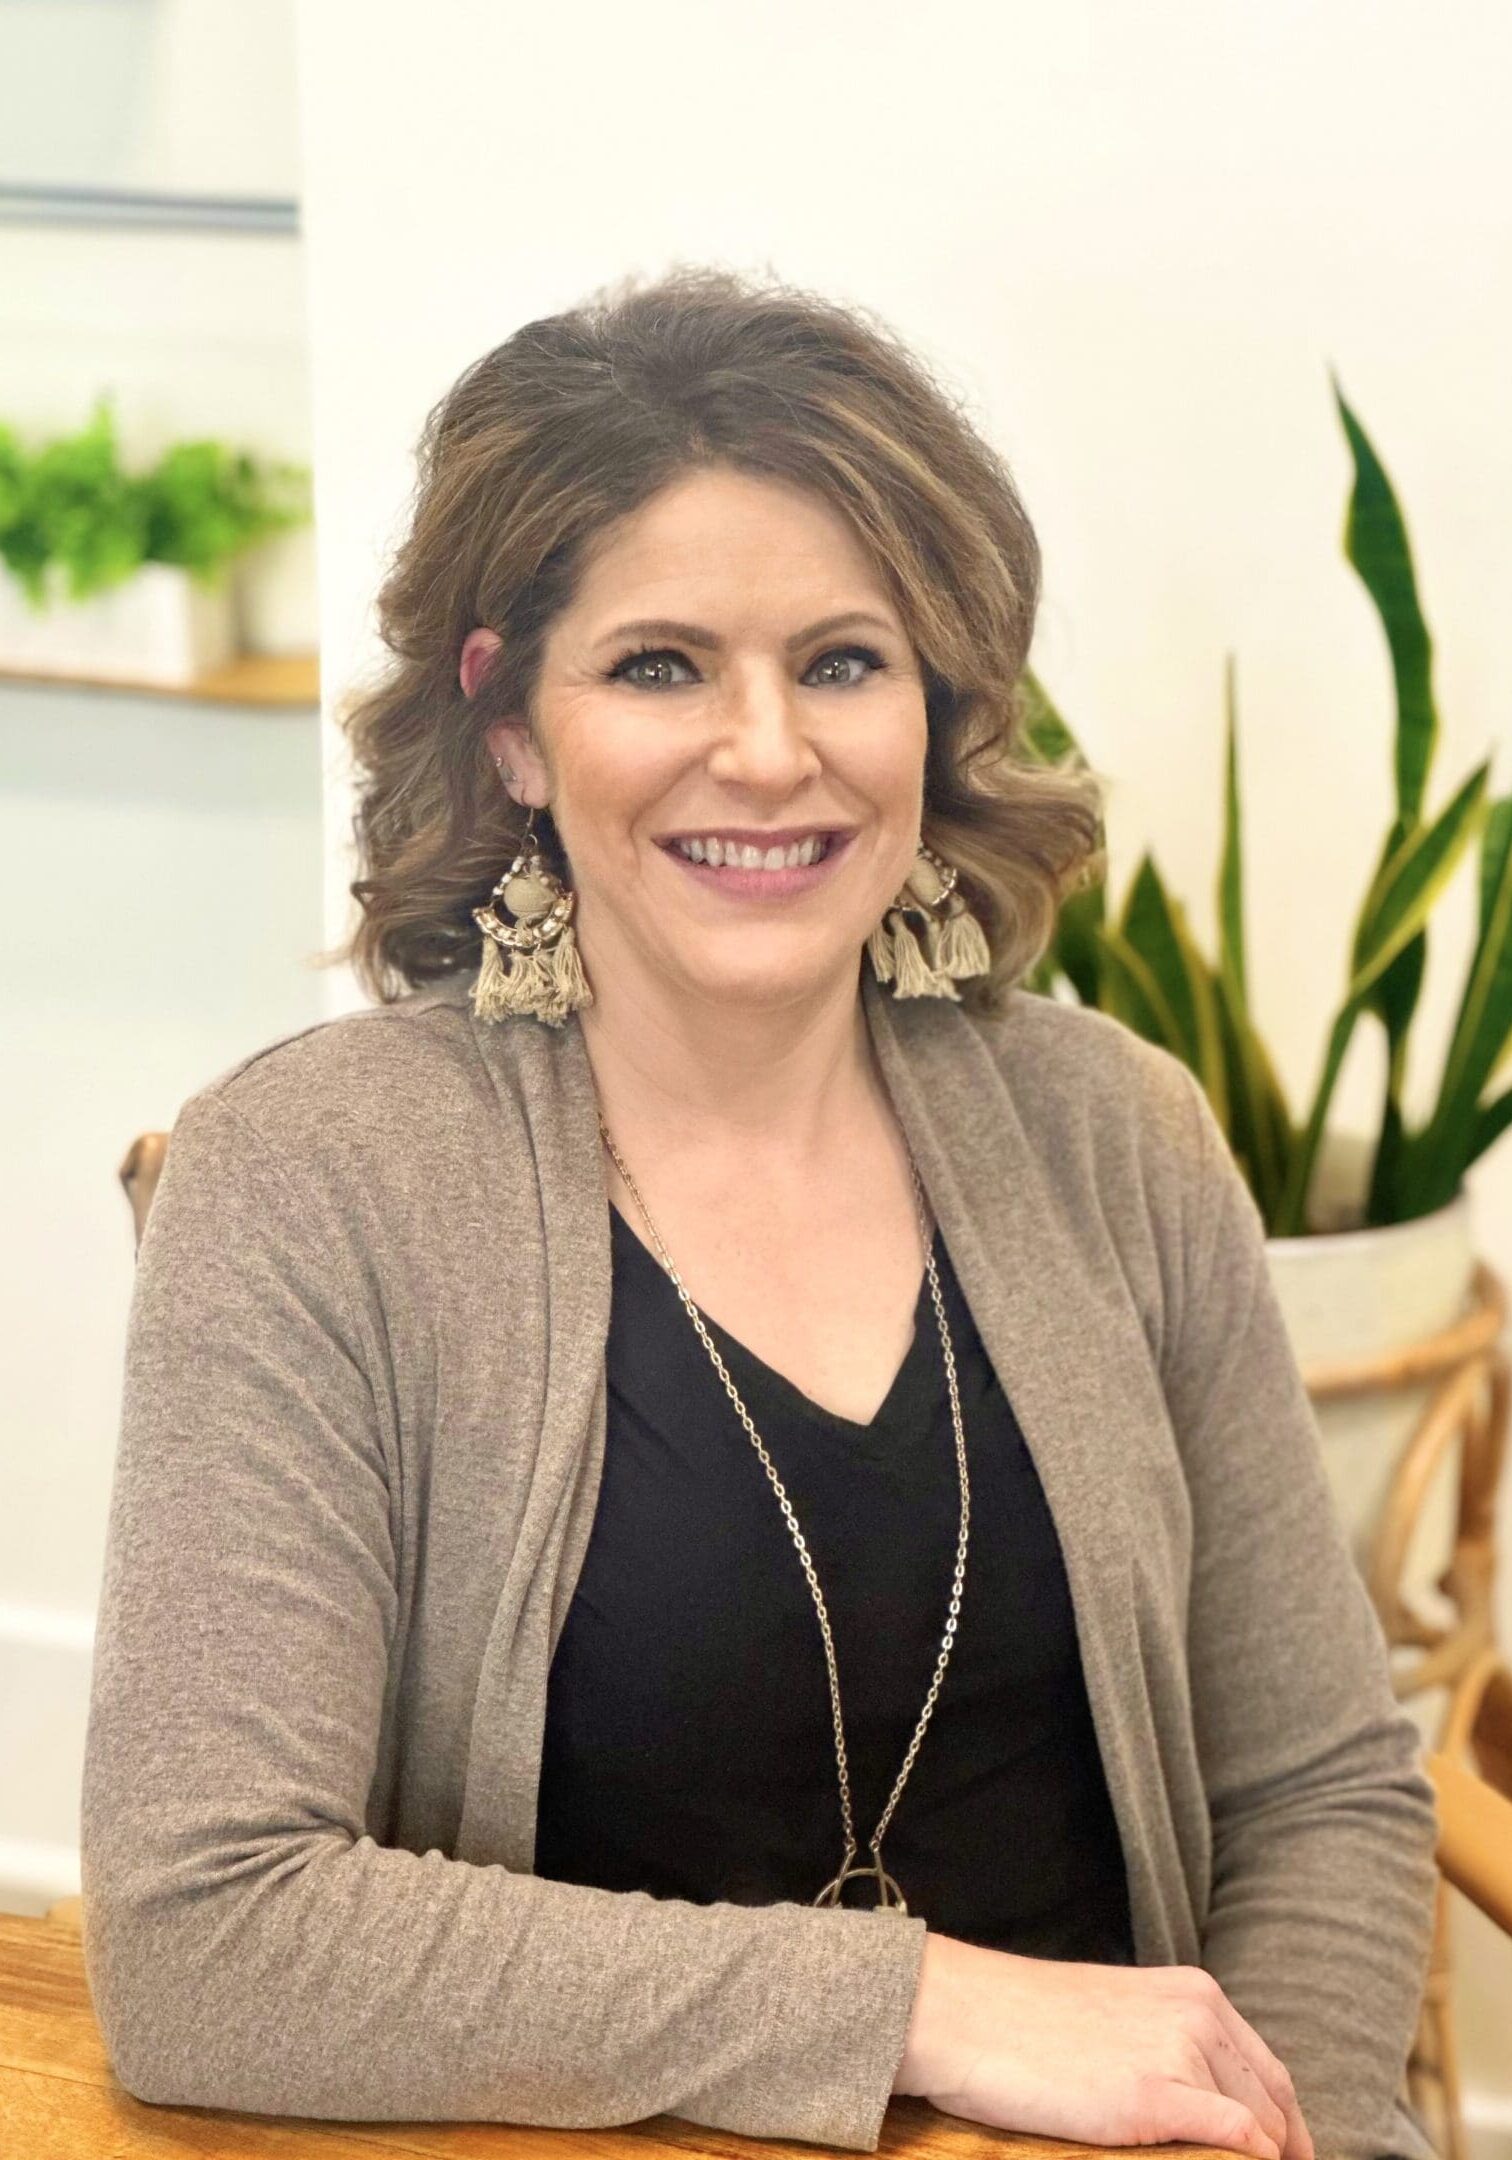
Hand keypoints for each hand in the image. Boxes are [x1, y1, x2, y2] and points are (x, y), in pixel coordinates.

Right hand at [893, 1933, 1315, 2159]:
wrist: (963, 2013)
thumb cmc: (1025, 2022)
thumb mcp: (1119, 2016)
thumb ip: (1172, 2048)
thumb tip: (1219, 2113)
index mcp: (1193, 1992)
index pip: (1272, 2077)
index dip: (1291, 2133)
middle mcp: (1197, 2015)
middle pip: (1276, 2109)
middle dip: (1283, 2154)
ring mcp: (1177, 2053)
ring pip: (1260, 2132)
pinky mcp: (1151, 2096)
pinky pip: (1236, 2141)